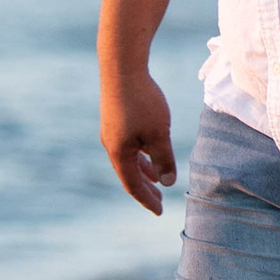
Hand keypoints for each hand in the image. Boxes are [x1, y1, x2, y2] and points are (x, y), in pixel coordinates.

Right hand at [100, 69, 177, 215]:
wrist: (121, 67)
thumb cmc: (142, 100)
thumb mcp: (159, 133)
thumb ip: (164, 159)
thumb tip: (168, 182)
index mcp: (119, 153)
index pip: (133, 185)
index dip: (147, 200)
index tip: (160, 212)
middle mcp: (111, 145)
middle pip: (129, 175)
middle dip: (146, 190)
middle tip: (160, 203)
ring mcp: (111, 132)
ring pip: (128, 160)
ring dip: (143, 172)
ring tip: (157, 182)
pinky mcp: (115, 119)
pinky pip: (128, 146)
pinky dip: (140, 156)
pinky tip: (150, 152)